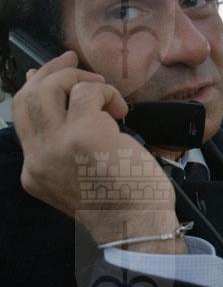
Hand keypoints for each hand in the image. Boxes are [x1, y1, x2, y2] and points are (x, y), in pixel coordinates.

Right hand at [12, 51, 184, 252]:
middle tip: (72, 61)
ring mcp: (58, 145)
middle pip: (26, 97)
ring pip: (49, 88)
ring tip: (104, 91)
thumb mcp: (83, 177)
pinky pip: (89, 92)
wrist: (136, 225)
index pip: (22, 118)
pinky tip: (122, 110)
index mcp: (36, 170)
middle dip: (49, 71)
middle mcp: (38, 158)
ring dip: (78, 78)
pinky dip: (108, 92)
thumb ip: (70, 146)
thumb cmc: (123, 202)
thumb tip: (71, 105)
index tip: (47, 73)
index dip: (35, 88)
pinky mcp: (85, 133)